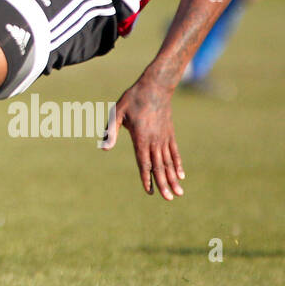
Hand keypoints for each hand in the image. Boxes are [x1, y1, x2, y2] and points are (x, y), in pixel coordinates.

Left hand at [100, 76, 185, 200]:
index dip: (146, 178)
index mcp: (141, 138)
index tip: (149, 192)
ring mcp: (164, 138)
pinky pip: (175, 152)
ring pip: (169, 162)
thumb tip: (103, 148)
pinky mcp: (170, 134)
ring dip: (173, 178)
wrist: (155, 86)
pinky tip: (181, 175)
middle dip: (163, 184)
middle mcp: (155, 140)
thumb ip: (111, 131)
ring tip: (179, 193)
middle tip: (169, 199)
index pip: (143, 162)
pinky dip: (178, 164)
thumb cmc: (133, 99)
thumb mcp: (117, 113)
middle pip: (159, 166)